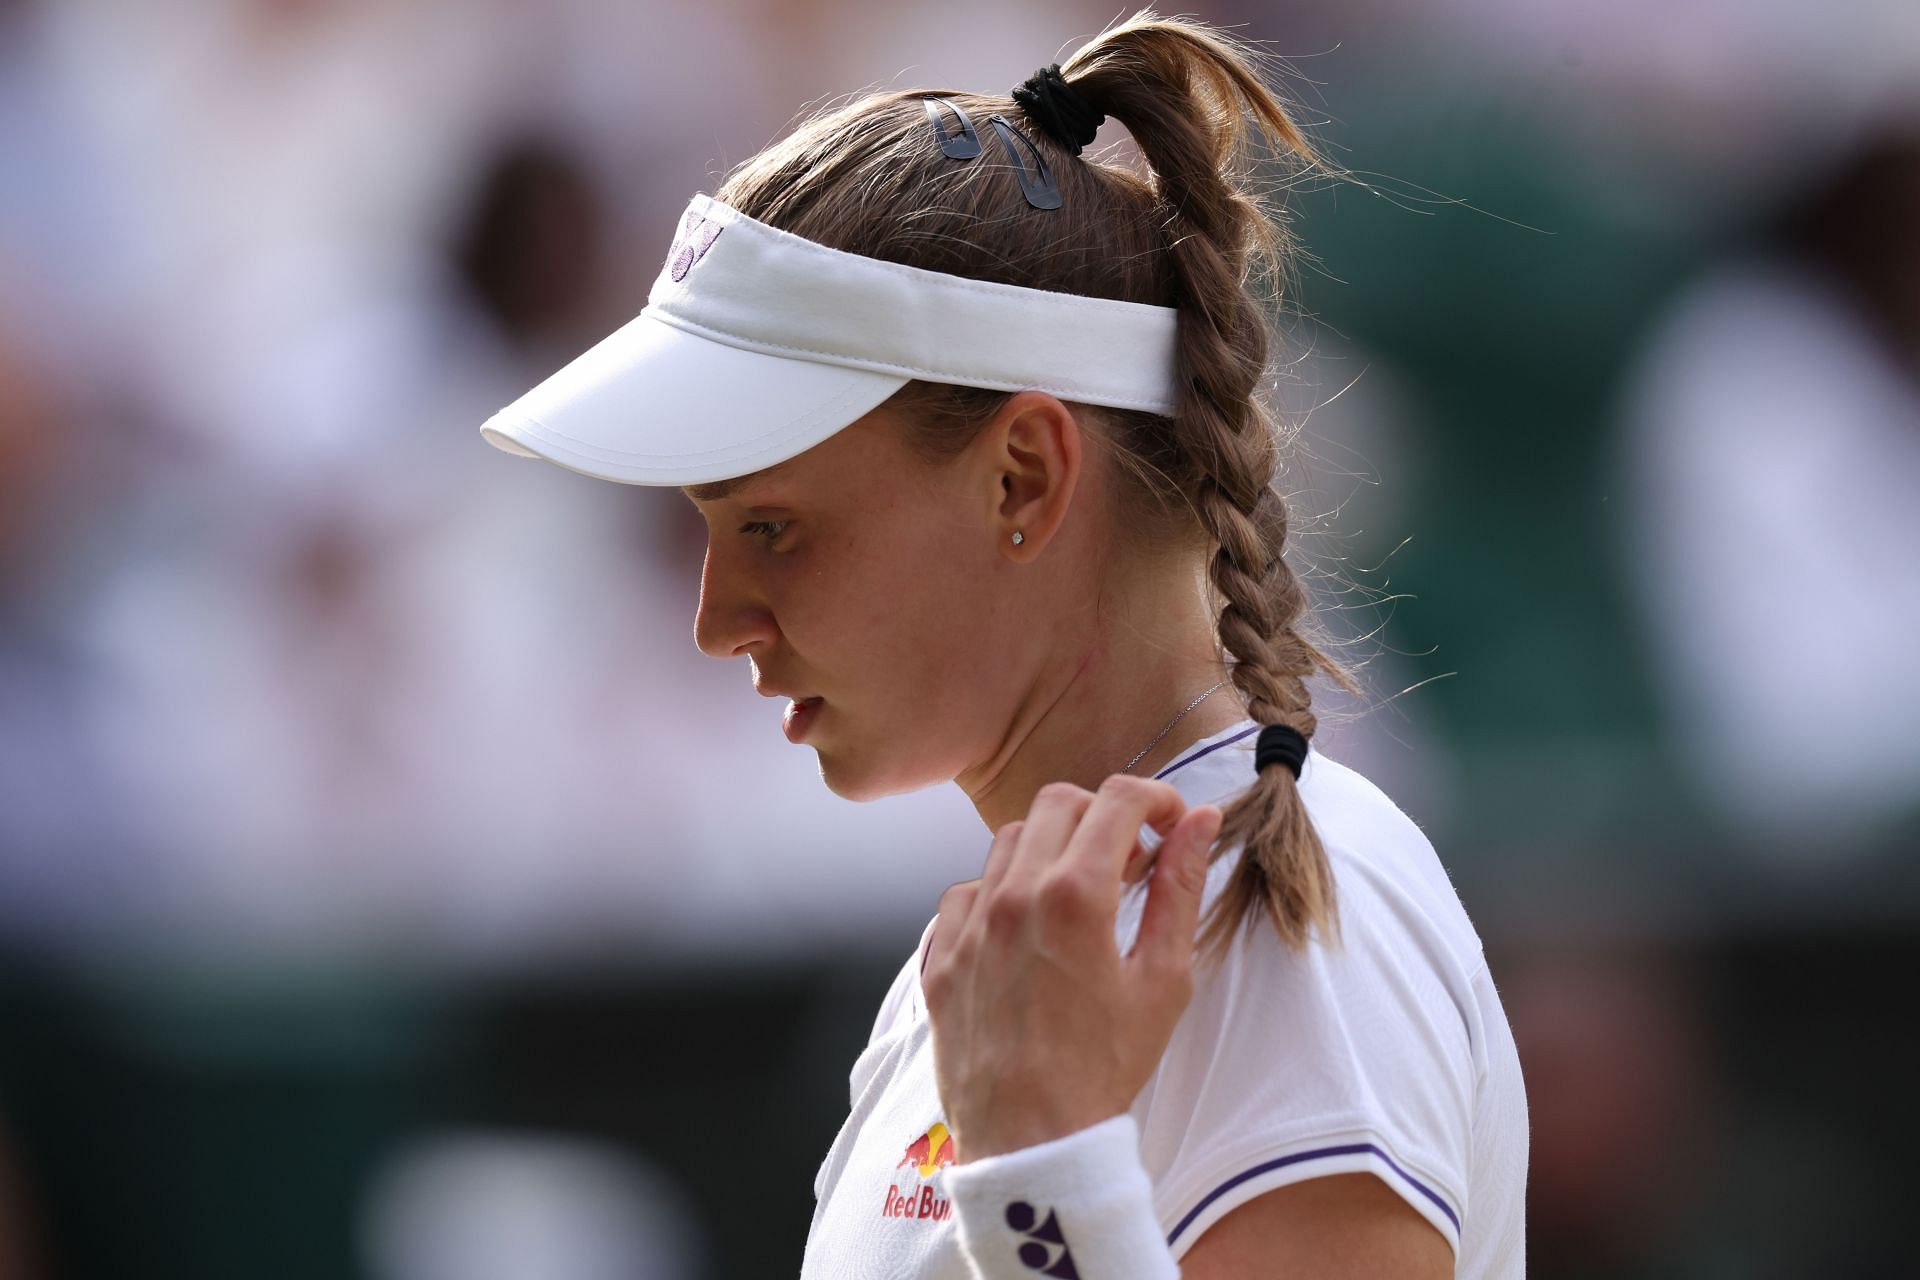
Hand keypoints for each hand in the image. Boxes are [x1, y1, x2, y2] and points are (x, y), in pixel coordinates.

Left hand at [922, 775, 1223, 1162]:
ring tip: (1081, 896)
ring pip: (1008, 840)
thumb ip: (1180, 889)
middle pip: (1059, 803)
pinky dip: (1001, 892)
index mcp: (1074, 896)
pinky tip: (1028, 930)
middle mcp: (1013, 896)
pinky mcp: (941, 956)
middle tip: (1131, 863)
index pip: (1118, 799)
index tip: (1170, 824)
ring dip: (1052, 849)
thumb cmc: (1105, 1068)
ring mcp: (969, 925)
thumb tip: (1199, 822)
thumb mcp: (1163, 979)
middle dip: (1103, 816)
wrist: (1033, 1142)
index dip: (1155, 799)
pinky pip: (966, 891)